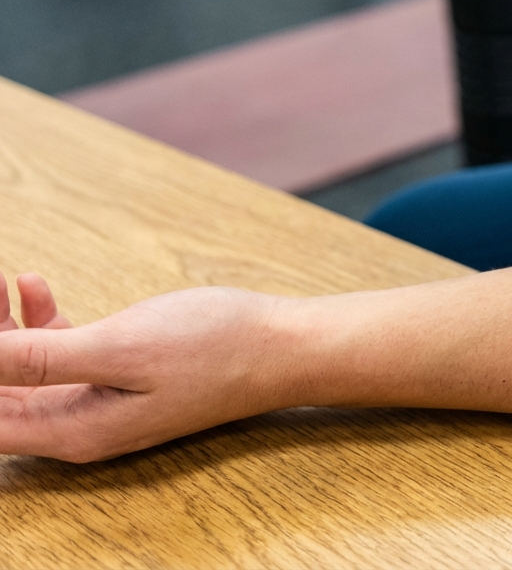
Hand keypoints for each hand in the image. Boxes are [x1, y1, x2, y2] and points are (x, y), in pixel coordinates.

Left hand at [0, 272, 291, 461]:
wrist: (283, 346)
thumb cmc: (215, 348)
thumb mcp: (120, 349)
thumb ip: (38, 360)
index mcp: (72, 431)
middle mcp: (78, 426)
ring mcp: (98, 401)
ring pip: (20, 371)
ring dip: (1, 329)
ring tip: (0, 280)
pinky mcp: (119, 375)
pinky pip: (57, 354)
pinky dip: (37, 322)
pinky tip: (34, 287)